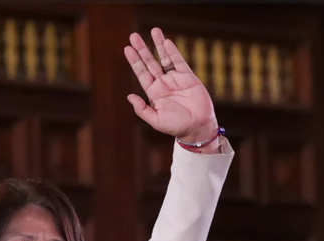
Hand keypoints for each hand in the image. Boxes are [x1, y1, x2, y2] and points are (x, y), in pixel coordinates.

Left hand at [124, 28, 217, 142]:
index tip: (127, 49)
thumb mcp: (155, 120)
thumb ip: (142, 109)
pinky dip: (173, 52)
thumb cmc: (176, 126)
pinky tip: (166, 42)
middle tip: (133, 36)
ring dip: (158, 45)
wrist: (197, 127)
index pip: (141, 73)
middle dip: (142, 49)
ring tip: (153, 30)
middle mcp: (162, 83)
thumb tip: (129, 96)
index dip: (134, 61)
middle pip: (150, 62)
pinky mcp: (188, 77)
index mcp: (153, 93)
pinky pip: (179, 61)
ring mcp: (175, 79)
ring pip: (164, 58)